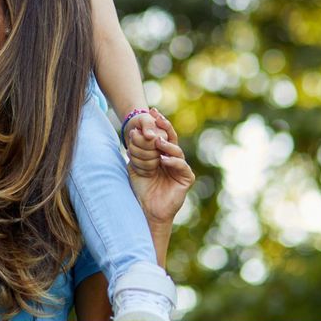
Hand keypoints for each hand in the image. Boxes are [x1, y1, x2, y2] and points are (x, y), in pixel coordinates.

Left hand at [127, 109, 193, 226]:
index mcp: (161, 153)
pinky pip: (181, 167)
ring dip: (167, 145)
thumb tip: (134, 132)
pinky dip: (173, 162)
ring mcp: (180, 168)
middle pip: (171, 138)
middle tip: (157, 117)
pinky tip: (163, 159)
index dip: (158, 123)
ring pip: (177, 151)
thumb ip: (137, 151)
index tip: (151, 111)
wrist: (147, 208)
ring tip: (157, 141)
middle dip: (165, 126)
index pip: (161, 134)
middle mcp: (172, 158)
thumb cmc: (141, 187)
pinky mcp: (186, 179)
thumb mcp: (136, 165)